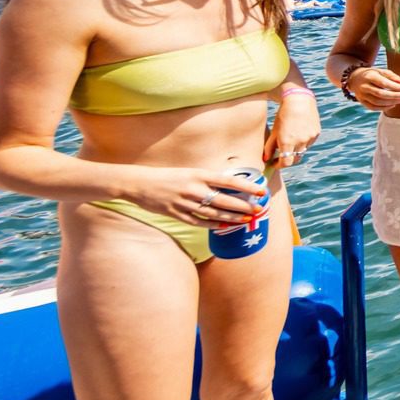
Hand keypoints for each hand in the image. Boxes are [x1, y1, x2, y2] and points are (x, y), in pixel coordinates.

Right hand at [122, 167, 268, 227]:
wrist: (139, 183)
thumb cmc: (167, 176)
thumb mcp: (189, 172)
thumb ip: (206, 179)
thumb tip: (229, 187)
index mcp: (198, 174)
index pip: (229, 181)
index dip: (247, 187)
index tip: (260, 191)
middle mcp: (193, 188)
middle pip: (224, 200)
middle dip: (243, 206)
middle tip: (258, 210)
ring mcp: (184, 203)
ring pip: (214, 214)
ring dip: (231, 218)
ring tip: (246, 220)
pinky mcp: (176, 214)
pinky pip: (198, 222)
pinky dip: (212, 225)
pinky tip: (224, 227)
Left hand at [265, 93, 321, 165]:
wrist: (299, 101)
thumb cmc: (283, 115)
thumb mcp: (274, 130)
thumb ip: (269, 147)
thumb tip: (266, 159)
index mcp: (287, 142)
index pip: (286, 163)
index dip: (279, 165)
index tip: (274, 163)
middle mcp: (300, 142)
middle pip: (295, 159)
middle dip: (288, 159)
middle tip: (281, 155)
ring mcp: (310, 138)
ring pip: (302, 151)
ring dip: (295, 150)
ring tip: (290, 140)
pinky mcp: (316, 133)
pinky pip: (309, 143)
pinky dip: (303, 142)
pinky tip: (299, 133)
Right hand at [346, 66, 399, 110]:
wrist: (354, 78)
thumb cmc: (372, 74)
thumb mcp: (381, 71)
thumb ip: (392, 76)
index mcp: (369, 76)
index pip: (384, 83)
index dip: (395, 87)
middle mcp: (364, 86)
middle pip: (381, 94)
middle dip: (395, 96)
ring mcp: (361, 95)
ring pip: (377, 102)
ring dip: (391, 102)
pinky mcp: (361, 101)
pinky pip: (373, 107)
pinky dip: (384, 108)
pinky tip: (393, 104)